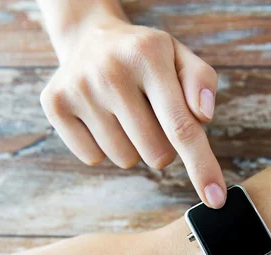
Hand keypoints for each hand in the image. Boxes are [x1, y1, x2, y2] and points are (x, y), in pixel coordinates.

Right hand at [40, 13, 226, 207]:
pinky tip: (102, 117)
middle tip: (151, 115)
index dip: (201, 167)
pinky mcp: (54, 105)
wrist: (90, 39)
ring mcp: (78, 89)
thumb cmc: (146, 57)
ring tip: (125, 112)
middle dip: (164, 146)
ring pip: (126, 159)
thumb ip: (201, 81)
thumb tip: (203, 117)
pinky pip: (93, 158)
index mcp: (148, 55)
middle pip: (157, 153)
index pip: (181, 126)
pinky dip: (104, 147)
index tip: (216, 199)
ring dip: (133, 146)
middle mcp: (110, 71)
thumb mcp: (180, 56)